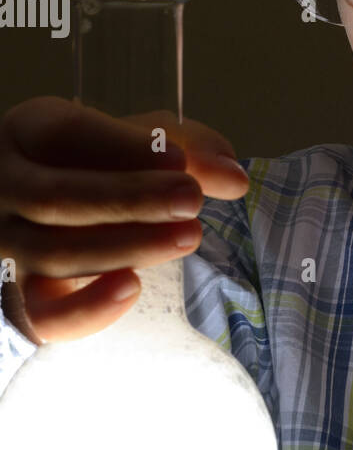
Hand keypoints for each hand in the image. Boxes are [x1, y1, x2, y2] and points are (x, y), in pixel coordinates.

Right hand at [0, 96, 249, 342]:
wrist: (41, 217)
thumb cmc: (92, 169)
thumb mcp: (129, 144)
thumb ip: (184, 148)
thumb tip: (233, 176)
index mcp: (26, 134)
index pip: (66, 134)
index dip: (124, 147)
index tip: (180, 160)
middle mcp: (5, 189)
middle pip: (58, 197)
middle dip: (131, 199)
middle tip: (190, 199)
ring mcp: (6, 248)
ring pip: (55, 254)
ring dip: (127, 247)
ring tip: (188, 236)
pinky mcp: (16, 301)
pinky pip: (43, 316)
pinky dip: (87, 308)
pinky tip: (132, 288)